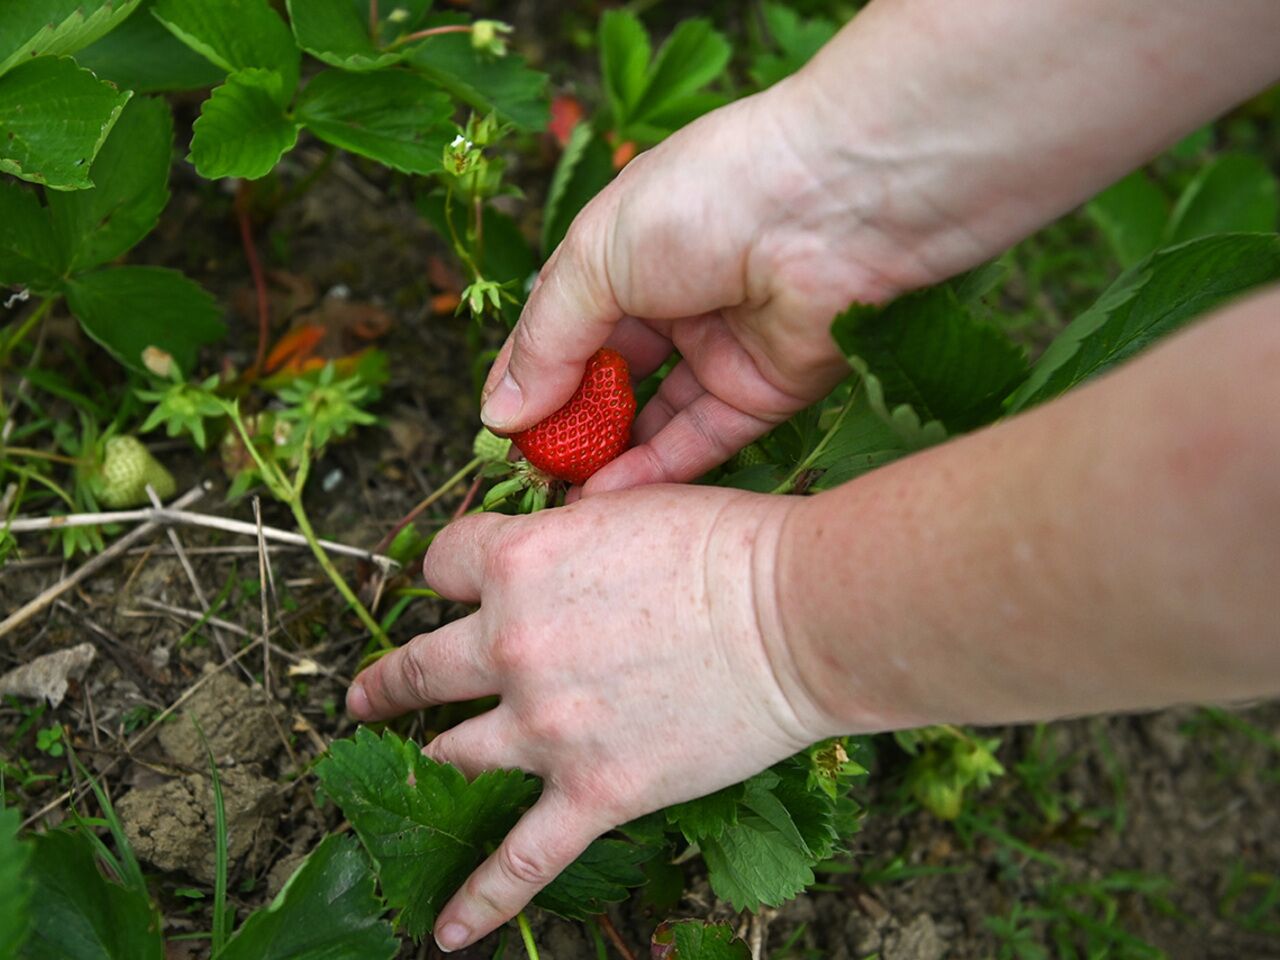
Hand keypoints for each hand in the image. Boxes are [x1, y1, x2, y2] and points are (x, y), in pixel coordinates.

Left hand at [346, 485, 833, 950]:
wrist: (796, 616)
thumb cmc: (730, 546)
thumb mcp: (631, 505)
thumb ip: (570, 529)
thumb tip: (554, 532)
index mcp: (518, 563)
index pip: (439, 564)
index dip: (444, 574)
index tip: (449, 586)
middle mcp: (513, 645)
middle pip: (420, 666)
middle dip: (390, 680)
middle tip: (368, 694)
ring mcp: (546, 727)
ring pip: (453, 754)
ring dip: (426, 761)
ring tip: (409, 770)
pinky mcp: (594, 794)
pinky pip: (521, 861)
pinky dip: (480, 899)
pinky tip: (446, 930)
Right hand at [478, 74, 933, 493]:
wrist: (833, 203)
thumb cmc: (704, 201)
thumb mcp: (596, 260)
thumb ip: (547, 341)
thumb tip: (499, 412)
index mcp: (630, 252)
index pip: (566, 325)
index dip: (531, 375)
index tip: (498, 429)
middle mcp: (676, 300)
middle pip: (610, 376)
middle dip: (570, 424)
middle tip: (530, 473)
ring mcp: (723, 346)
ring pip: (657, 415)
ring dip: (610, 456)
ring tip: (561, 496)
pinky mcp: (767, 389)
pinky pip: (705, 438)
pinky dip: (658, 469)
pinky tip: (608, 497)